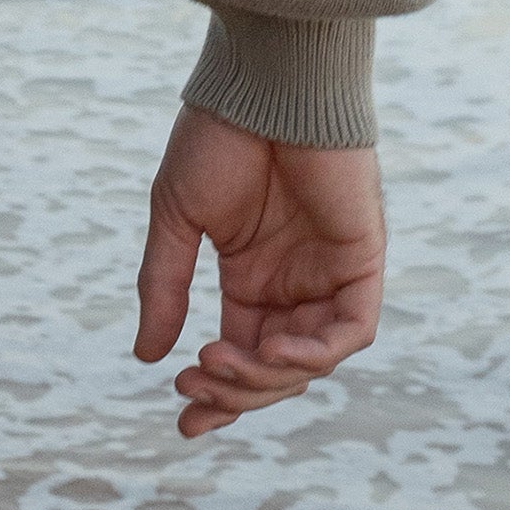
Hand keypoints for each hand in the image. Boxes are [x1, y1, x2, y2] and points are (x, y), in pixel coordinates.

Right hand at [134, 105, 384, 439]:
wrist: (265, 86)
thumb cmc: (219, 138)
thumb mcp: (178, 220)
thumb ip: (165, 286)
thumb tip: (146, 356)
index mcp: (252, 278)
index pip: (240, 356)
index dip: (218, 398)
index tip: (183, 423)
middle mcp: (294, 284)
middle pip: (275, 370)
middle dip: (235, 393)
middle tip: (191, 392)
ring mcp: (329, 274)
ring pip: (311, 360)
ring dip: (266, 375)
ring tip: (217, 362)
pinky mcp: (362, 259)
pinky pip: (352, 329)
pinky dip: (316, 350)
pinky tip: (274, 348)